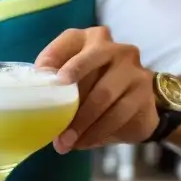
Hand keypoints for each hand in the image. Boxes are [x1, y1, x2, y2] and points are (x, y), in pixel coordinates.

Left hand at [35, 27, 157, 153]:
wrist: (138, 106)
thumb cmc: (95, 89)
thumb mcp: (75, 83)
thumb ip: (57, 83)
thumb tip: (35, 98)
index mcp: (91, 39)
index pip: (69, 42)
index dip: (53, 59)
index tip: (45, 82)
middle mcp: (114, 48)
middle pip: (88, 64)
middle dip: (69, 96)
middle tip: (54, 121)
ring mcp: (133, 69)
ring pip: (103, 95)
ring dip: (82, 123)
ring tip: (65, 142)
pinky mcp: (144, 92)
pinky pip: (118, 113)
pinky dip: (98, 131)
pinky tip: (84, 142)